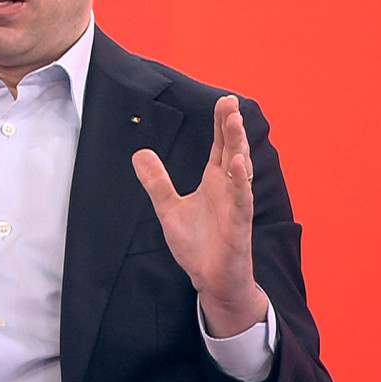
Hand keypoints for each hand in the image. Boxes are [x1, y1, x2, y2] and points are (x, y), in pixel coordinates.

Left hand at [132, 95, 267, 336]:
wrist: (210, 280)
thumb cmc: (197, 246)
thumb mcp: (168, 209)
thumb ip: (156, 182)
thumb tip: (139, 154)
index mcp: (215, 182)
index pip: (220, 146)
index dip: (221, 124)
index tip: (223, 101)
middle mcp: (228, 189)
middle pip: (232, 150)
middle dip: (231, 126)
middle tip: (229, 102)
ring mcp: (236, 205)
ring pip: (240, 170)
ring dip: (237, 146)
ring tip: (234, 122)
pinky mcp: (239, 225)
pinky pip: (241, 200)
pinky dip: (240, 182)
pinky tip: (237, 163)